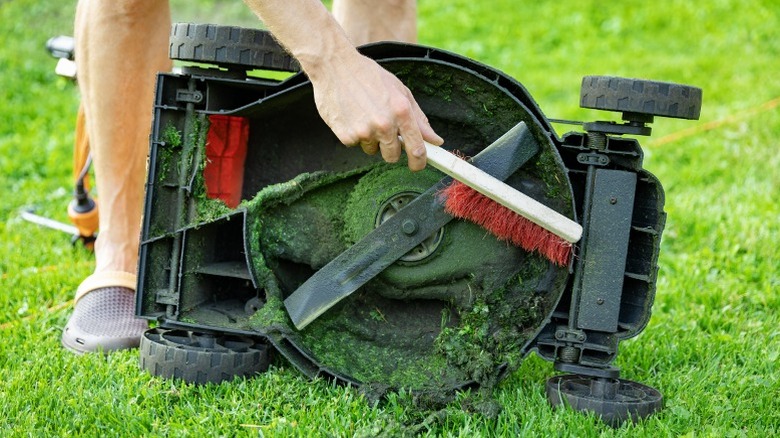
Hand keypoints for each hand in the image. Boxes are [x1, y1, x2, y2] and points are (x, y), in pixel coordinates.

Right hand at [309, 52, 443, 170]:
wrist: (334, 66)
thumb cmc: (369, 76)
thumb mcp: (400, 91)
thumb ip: (419, 118)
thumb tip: (435, 140)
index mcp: (402, 111)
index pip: (417, 149)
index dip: (419, 162)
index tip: (418, 165)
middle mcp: (384, 124)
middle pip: (393, 156)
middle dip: (391, 149)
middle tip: (383, 131)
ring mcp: (364, 131)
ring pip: (372, 150)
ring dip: (370, 139)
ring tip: (363, 115)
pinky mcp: (346, 135)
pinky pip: (355, 144)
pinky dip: (353, 134)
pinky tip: (350, 115)